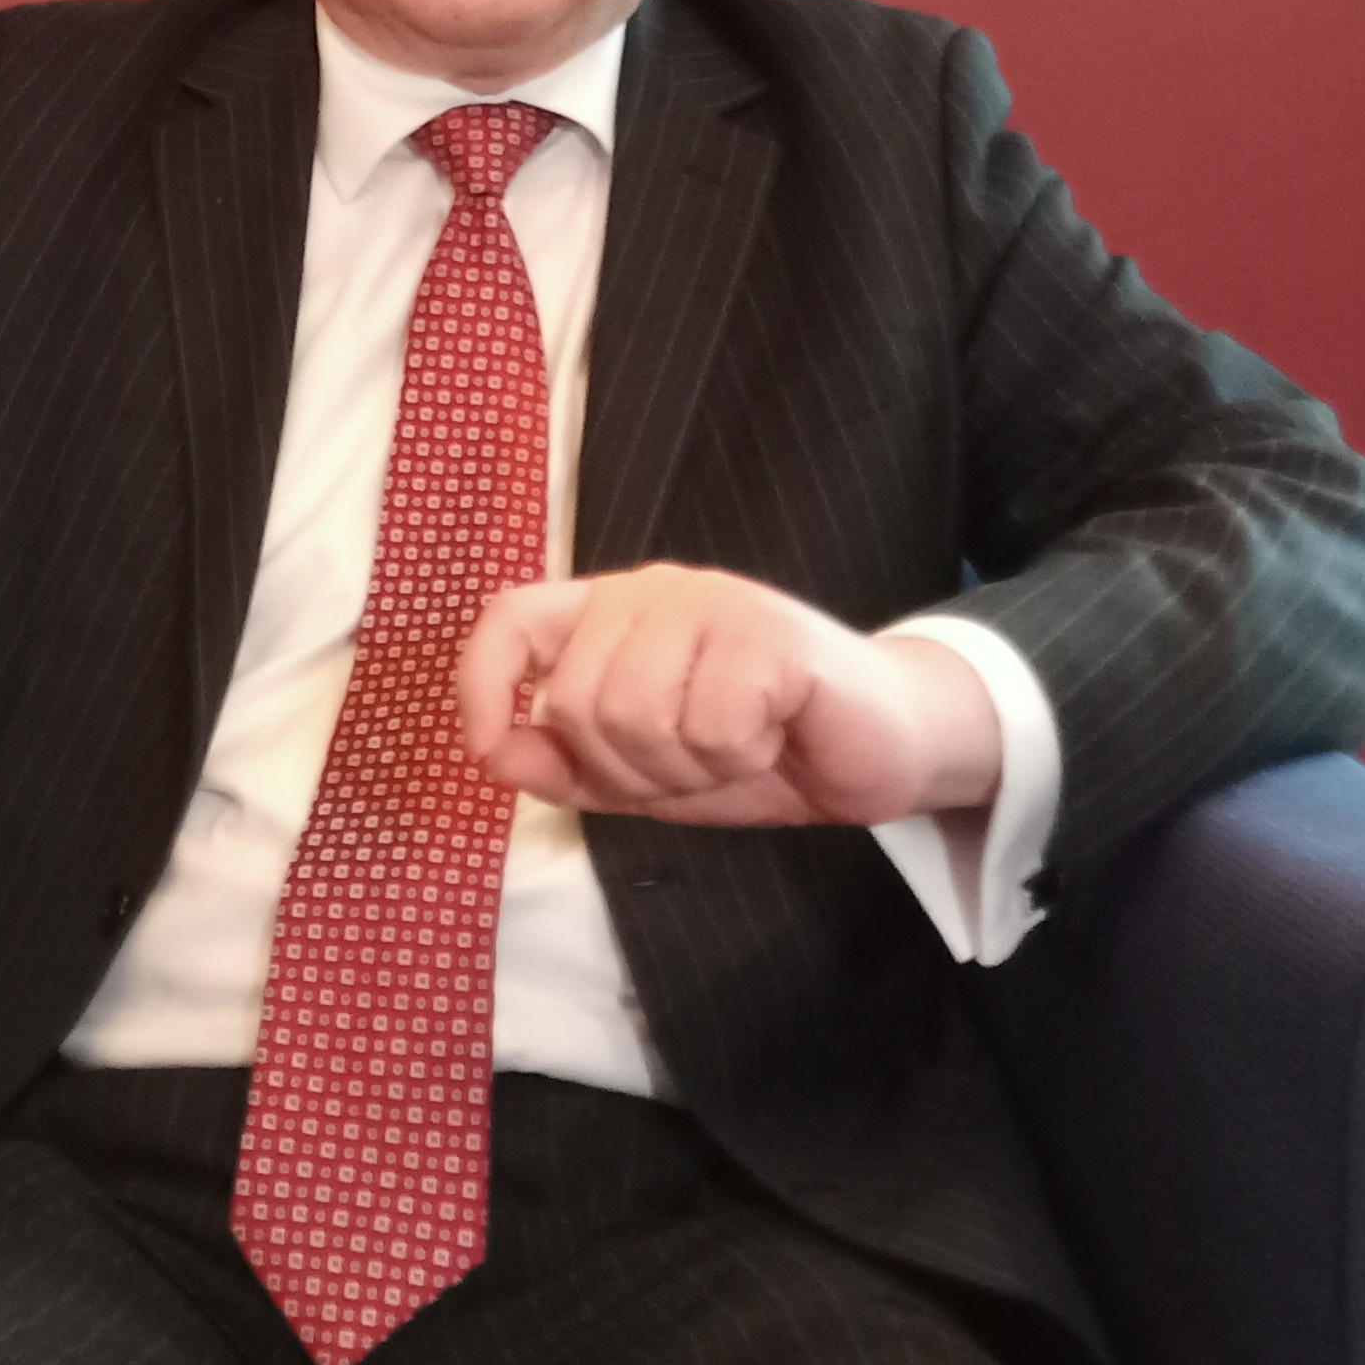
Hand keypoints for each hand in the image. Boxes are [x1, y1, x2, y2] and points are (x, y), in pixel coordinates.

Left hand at [453, 563, 998, 827]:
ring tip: (739, 746)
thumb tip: (491, 753)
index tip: (488, 747)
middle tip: (700, 761)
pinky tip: (777, 734)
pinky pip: (709, 725)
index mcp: (614, 612)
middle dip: (634, 771)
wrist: (883, 748)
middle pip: (579, 704)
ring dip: (689, 768)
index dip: (481, 681)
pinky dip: (741, 757)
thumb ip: (567, 763)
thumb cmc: (764, 749)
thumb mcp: (646, 773)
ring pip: (637, 719)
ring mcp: (711, 600)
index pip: (512, 619)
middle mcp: (654, 590)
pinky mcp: (766, 630)